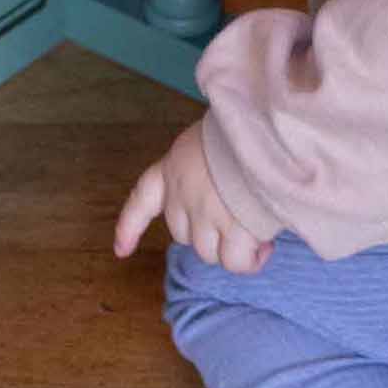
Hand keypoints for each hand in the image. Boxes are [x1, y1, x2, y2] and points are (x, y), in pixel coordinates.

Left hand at [113, 120, 271, 274]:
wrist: (266, 128)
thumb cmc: (244, 126)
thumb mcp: (212, 138)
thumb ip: (206, 166)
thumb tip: (225, 191)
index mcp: (172, 167)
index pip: (142, 201)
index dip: (130, 228)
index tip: (121, 250)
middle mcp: (182, 194)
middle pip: (184, 236)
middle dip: (210, 234)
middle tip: (237, 221)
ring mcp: (206, 214)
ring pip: (209, 253)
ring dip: (232, 248)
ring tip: (257, 230)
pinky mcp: (234, 231)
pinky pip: (236, 261)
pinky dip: (250, 259)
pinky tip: (266, 243)